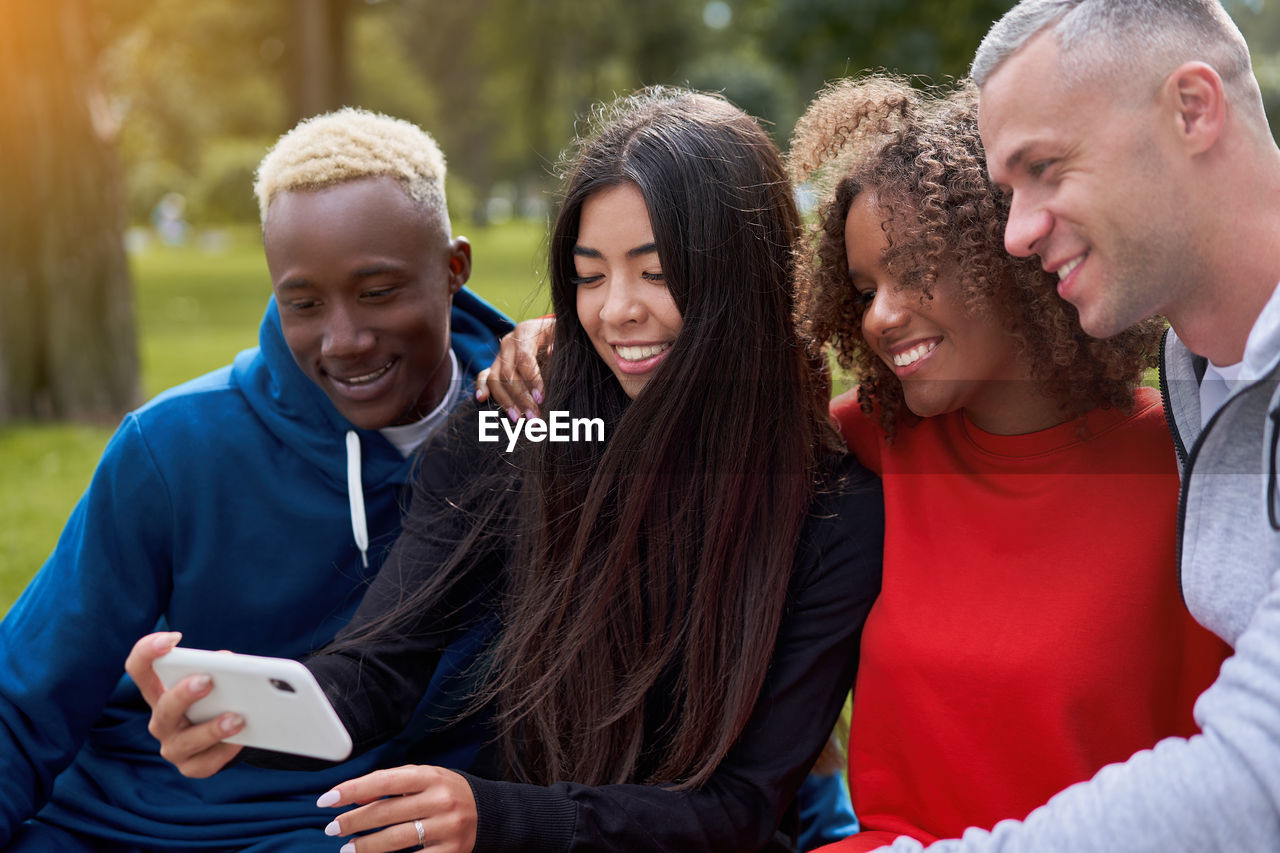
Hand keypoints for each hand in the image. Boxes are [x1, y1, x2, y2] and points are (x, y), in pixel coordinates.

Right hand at [124, 631, 244, 776]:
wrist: (227, 734)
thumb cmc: (218, 698)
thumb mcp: (216, 680)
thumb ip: (218, 667)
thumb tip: (229, 662)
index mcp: (160, 691)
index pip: (139, 669)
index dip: (148, 651)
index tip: (173, 639)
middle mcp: (161, 720)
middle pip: (164, 707)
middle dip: (184, 694)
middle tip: (208, 680)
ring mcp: (173, 747)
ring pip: (186, 741)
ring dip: (212, 728)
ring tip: (237, 718)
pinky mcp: (191, 767)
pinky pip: (206, 763)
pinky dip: (225, 751)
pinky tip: (241, 740)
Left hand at [317, 764, 476, 852]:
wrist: (491, 813)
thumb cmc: (447, 793)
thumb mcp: (425, 778)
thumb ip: (393, 783)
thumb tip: (354, 796)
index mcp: (431, 776)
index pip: (384, 781)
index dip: (352, 790)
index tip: (327, 800)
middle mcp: (440, 800)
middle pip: (386, 812)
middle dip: (353, 821)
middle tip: (333, 828)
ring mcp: (447, 828)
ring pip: (396, 840)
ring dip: (366, 846)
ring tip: (348, 848)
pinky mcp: (452, 852)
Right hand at [474, 315, 553, 418]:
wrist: (549, 332)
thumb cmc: (558, 337)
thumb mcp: (562, 337)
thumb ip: (558, 345)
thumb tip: (551, 352)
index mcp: (525, 331)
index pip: (524, 358)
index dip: (532, 380)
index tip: (541, 399)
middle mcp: (508, 342)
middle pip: (508, 373)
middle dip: (521, 397)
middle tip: (534, 417)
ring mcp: (500, 354)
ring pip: (495, 379)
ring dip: (505, 401)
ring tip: (518, 418)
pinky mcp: (495, 364)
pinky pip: (484, 376)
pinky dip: (481, 387)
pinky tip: (482, 399)